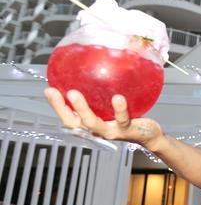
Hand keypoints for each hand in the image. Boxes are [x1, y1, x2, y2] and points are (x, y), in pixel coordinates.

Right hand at [44, 87, 163, 149]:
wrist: (149, 134)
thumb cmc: (127, 118)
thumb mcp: (111, 106)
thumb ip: (101, 94)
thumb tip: (94, 69)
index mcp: (90, 124)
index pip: (68, 116)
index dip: (56, 105)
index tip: (48, 89)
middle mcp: (97, 130)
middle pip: (74, 122)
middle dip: (62, 108)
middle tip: (55, 92)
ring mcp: (111, 131)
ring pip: (94, 123)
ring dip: (83, 109)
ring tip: (75, 94)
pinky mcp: (126, 129)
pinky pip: (122, 119)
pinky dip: (119, 109)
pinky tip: (118, 97)